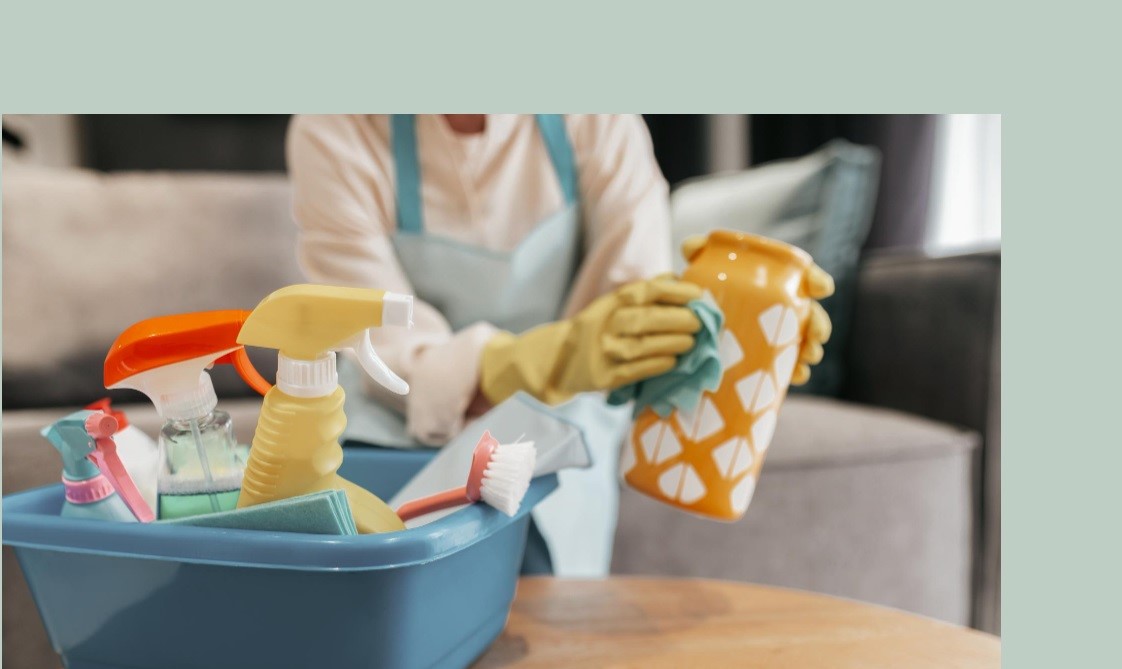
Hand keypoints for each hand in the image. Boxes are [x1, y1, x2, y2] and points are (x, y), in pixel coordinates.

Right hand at [480, 277, 702, 404]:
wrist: (555, 358)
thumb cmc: (595, 328)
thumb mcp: (612, 303)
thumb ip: (644, 292)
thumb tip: (679, 278)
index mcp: (612, 302)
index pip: (648, 291)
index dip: (676, 291)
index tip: (699, 294)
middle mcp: (607, 324)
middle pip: (647, 319)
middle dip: (678, 320)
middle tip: (700, 322)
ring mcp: (605, 351)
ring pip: (644, 346)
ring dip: (672, 343)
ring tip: (691, 342)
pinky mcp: (605, 377)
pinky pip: (636, 371)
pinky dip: (657, 365)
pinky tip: (673, 361)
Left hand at [680, 235, 833, 385]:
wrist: (690, 323)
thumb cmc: (701, 290)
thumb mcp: (698, 270)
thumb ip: (696, 251)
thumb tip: (693, 246)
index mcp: (773, 282)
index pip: (803, 276)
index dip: (817, 280)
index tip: (823, 288)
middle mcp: (780, 308)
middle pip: (810, 313)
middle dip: (819, 323)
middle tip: (816, 334)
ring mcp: (776, 335)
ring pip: (804, 341)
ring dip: (812, 349)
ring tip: (808, 356)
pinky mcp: (768, 360)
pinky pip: (789, 367)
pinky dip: (797, 372)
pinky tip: (797, 376)